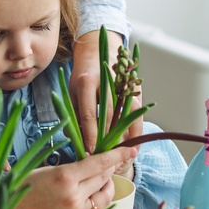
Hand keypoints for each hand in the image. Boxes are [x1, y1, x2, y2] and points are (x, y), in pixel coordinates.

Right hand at [0, 146, 135, 208]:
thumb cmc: (17, 190)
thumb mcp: (42, 170)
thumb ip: (68, 168)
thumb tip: (88, 163)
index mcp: (64, 176)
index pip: (100, 162)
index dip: (117, 155)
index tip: (130, 150)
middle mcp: (73, 196)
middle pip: (103, 178)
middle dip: (108, 169)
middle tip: (107, 164)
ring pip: (103, 198)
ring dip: (107, 188)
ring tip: (102, 182)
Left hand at [71, 29, 143, 151]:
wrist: (99, 50)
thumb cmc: (82, 75)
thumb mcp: (72, 93)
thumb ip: (74, 116)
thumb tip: (78, 142)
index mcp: (87, 82)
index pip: (89, 113)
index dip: (90, 135)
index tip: (89, 152)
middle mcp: (107, 83)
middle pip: (109, 117)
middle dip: (106, 140)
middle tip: (102, 159)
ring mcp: (123, 86)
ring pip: (126, 117)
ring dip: (123, 139)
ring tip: (118, 157)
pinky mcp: (135, 90)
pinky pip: (137, 115)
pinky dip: (135, 132)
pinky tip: (132, 146)